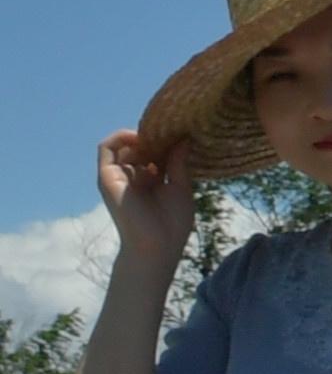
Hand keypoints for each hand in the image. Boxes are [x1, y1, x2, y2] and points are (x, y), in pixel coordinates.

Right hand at [94, 131, 192, 269]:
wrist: (156, 245)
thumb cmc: (171, 223)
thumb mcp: (181, 186)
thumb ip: (178, 162)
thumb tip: (183, 138)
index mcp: (150, 179)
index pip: (154, 151)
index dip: (166, 139)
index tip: (184, 131)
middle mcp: (133, 176)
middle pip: (140, 145)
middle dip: (156, 135)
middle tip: (174, 128)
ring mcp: (119, 176)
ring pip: (123, 144)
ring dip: (140, 135)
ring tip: (159, 134)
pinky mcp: (106, 176)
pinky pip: (106, 148)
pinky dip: (121, 136)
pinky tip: (141, 136)